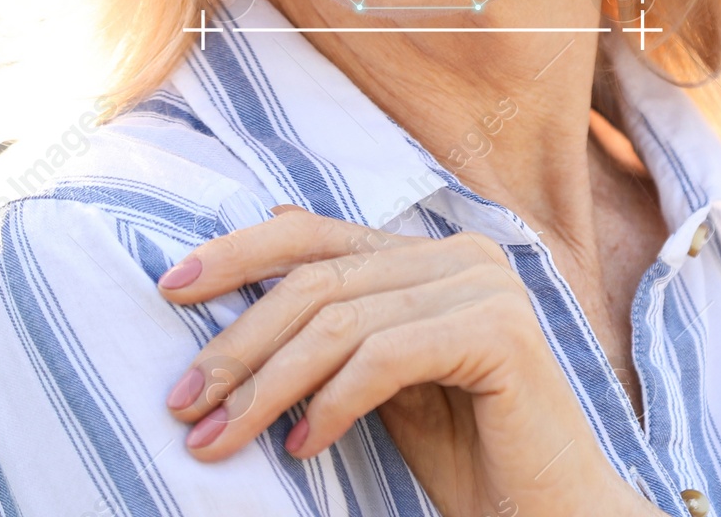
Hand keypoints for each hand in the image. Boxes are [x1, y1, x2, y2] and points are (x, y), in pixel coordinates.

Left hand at [157, 207, 661, 516]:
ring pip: (341, 319)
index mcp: (432, 253)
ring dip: (266, 384)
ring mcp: (485, 286)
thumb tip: (260, 240)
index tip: (169, 291)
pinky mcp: (500, 332)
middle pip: (319, 279)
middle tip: (183, 403)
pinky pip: (386, 356)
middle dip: (239, 343)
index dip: (238, 253)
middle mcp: (462, 253)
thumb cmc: (466, 454)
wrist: (551, 515)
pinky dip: (332, 402)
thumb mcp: (380, 378)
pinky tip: (302, 448)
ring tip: (219, 440)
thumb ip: (337, 320)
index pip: (316, 232)